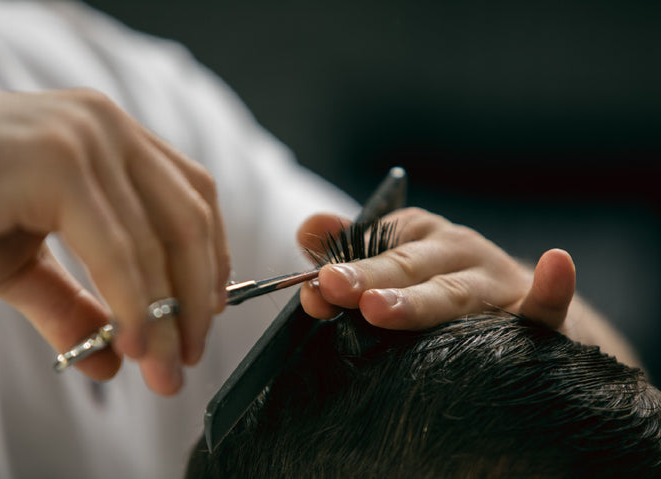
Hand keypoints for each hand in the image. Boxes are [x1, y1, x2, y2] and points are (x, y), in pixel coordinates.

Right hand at [0, 89, 229, 394]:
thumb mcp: (19, 262)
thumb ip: (71, 303)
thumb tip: (111, 360)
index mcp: (109, 136)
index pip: (192, 197)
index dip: (210, 259)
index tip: (205, 315)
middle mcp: (106, 126)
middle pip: (190, 219)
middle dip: (197, 298)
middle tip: (187, 357)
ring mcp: (85, 138)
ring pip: (159, 242)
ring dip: (166, 319)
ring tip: (163, 370)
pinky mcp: (57, 163)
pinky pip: (117, 252)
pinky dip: (132, 307)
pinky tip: (130, 348)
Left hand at [297, 208, 574, 330]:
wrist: (514, 307)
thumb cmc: (437, 283)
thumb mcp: (394, 258)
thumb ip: (350, 249)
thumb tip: (306, 229)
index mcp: (417, 237)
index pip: (374, 250)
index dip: (344, 270)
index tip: (315, 289)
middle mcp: (455, 252)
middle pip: (407, 268)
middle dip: (369, 280)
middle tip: (333, 289)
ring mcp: (495, 282)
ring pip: (456, 294)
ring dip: (420, 300)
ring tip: (378, 308)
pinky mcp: (533, 314)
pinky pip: (546, 307)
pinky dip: (552, 291)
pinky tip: (555, 268)